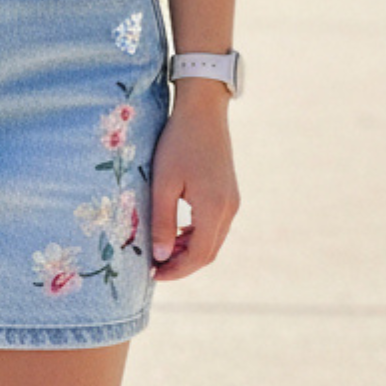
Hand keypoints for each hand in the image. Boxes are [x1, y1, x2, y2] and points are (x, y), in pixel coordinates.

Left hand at [149, 92, 239, 280]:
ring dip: (189, 251)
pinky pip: (215, 226)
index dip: (176, 270)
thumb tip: (160, 256)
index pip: (199, 255)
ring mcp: (232, 201)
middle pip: (208, 252)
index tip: (152, 274)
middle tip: (154, 267)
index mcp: (214, 208)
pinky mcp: (229, 194)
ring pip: (212, 240)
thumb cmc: (178, 143)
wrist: (203, 111)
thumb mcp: (163, 183)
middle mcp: (229, 209)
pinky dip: (196, 236)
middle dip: (182, 265)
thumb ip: (162, 221)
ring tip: (161, 250)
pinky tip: (177, 232)